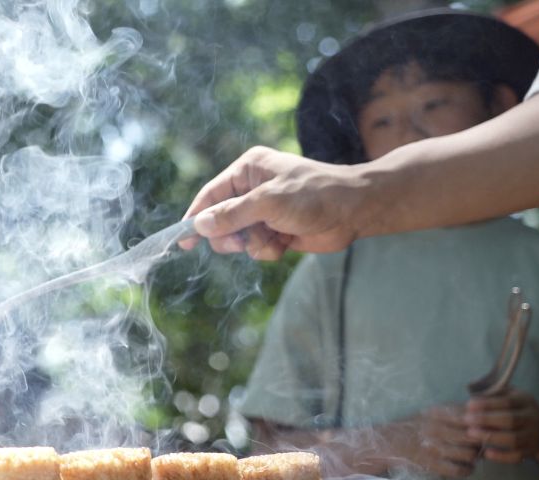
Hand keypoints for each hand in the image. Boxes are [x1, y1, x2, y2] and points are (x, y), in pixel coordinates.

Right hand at [179, 146, 363, 259]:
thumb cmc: (314, 195)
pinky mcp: (276, 230)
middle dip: (230, 235)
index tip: (183, 239)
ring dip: (253, 244)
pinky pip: (256, 247)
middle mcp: (253, 189)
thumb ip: (232, 214)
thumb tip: (200, 225)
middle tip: (238, 242)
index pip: (211, 194)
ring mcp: (264, 211)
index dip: (196, 216)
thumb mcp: (268, 202)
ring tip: (273, 238)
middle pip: (220, 220)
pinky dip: (267, 250)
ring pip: (238, 238)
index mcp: (248, 170)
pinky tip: (285, 243)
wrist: (355, 212)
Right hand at [387, 406, 480, 477]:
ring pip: (469, 454)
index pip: (470, 416)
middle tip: (481, 445)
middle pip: (474, 436)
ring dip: (475, 457)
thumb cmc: (412, 427)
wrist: (387, 443)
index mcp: (438, 413)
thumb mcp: (430, 413)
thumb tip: (480, 413)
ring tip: (472, 457)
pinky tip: (466, 468)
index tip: (484, 428)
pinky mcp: (431, 465)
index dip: (483, 423)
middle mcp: (437, 429)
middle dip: (481, 442)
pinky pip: (459, 470)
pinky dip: (467, 470)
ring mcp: (434, 448)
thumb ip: (452, 411)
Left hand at [464, 388, 538, 462]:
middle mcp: (531, 418)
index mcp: (525, 401)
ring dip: (490, 437)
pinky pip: (516, 456)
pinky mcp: (530, 451)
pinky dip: (502, 456)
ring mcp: (532, 436)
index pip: (507, 401)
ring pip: (513, 439)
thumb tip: (471, 392)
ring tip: (470, 434)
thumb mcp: (508, 395)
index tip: (468, 405)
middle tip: (466, 420)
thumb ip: (492, 393)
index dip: (487, 404)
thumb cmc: (513, 408)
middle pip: (510, 420)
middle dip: (486, 420)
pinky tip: (485, 452)